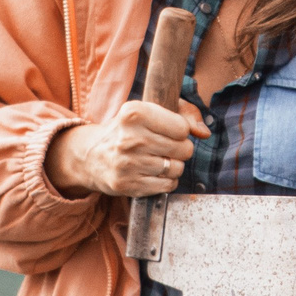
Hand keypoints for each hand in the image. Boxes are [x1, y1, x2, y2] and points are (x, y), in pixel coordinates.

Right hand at [45, 98, 207, 198]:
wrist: (91, 155)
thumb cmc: (128, 130)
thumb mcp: (150, 110)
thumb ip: (185, 114)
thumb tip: (204, 133)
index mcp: (134, 113)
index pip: (182, 128)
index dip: (180, 130)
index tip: (168, 130)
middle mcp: (129, 138)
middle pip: (184, 149)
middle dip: (179, 149)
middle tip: (163, 146)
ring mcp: (127, 163)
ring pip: (177, 169)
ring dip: (172, 166)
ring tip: (156, 159)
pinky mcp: (127, 184)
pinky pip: (168, 185)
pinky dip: (166, 181)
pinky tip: (153, 172)